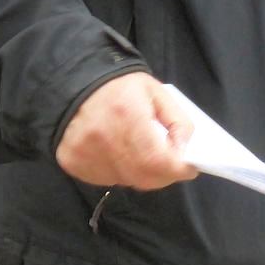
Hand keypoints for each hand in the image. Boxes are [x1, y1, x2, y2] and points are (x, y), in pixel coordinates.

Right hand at [55, 71, 198, 189]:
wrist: (75, 83)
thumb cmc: (120, 86)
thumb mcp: (156, 91)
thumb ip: (177, 120)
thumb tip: (186, 150)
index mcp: (128, 115)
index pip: (158, 160)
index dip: (178, 168)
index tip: (190, 167)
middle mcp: (105, 140)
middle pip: (145, 177)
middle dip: (164, 173)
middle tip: (169, 161)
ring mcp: (86, 155)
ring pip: (127, 181)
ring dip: (141, 172)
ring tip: (140, 150)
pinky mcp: (74, 164)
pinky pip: (106, 179)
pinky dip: (120, 172)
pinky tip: (119, 152)